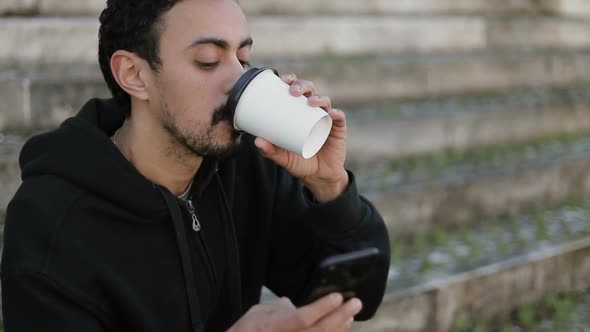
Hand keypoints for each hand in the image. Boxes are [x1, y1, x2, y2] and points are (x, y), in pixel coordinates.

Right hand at [227, 294, 361, 331]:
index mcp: (273, 327)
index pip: (303, 318)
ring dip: (340, 328)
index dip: (322, 308)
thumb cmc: (247, 331)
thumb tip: (298, 304)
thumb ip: (280, 307)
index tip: (338, 296)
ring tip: (351, 315)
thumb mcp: (257, 313)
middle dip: (340, 316)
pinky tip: (342, 328)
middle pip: (319, 331)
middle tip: (355, 303)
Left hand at [254, 73, 348, 202]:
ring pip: (325, 101)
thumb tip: (256, 141)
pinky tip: (332, 114)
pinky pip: (339, 119)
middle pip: (310, 91)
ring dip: (318, 98)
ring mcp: (327, 119)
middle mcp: (314, 112)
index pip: (296, 91)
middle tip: (293, 92)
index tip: (283, 79)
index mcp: (299, 112)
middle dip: (302, 86)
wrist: (319, 177)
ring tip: (311, 103)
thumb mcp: (283, 157)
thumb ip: (271, 151)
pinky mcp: (338, 130)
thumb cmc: (299, 162)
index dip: (291, 81)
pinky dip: (337, 114)